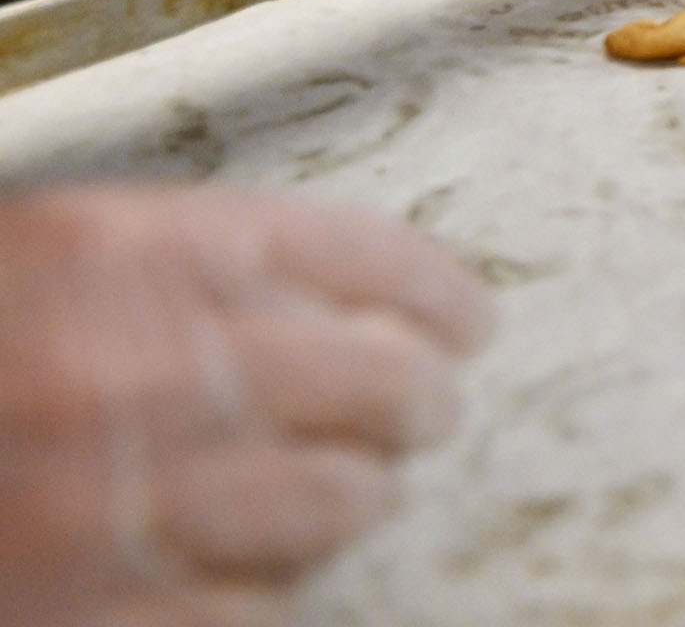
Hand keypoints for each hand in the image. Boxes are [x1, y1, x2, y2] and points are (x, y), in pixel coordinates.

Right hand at [0, 185, 490, 622]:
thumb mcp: (54, 263)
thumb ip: (184, 271)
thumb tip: (331, 305)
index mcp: (131, 257)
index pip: (358, 255)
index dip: (436, 293)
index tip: (468, 320)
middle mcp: (144, 371)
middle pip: (379, 381)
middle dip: (417, 400)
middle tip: (426, 411)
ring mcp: (122, 505)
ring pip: (334, 502)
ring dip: (355, 497)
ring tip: (354, 492)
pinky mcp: (97, 616)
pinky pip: (252, 605)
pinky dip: (262, 587)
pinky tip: (248, 567)